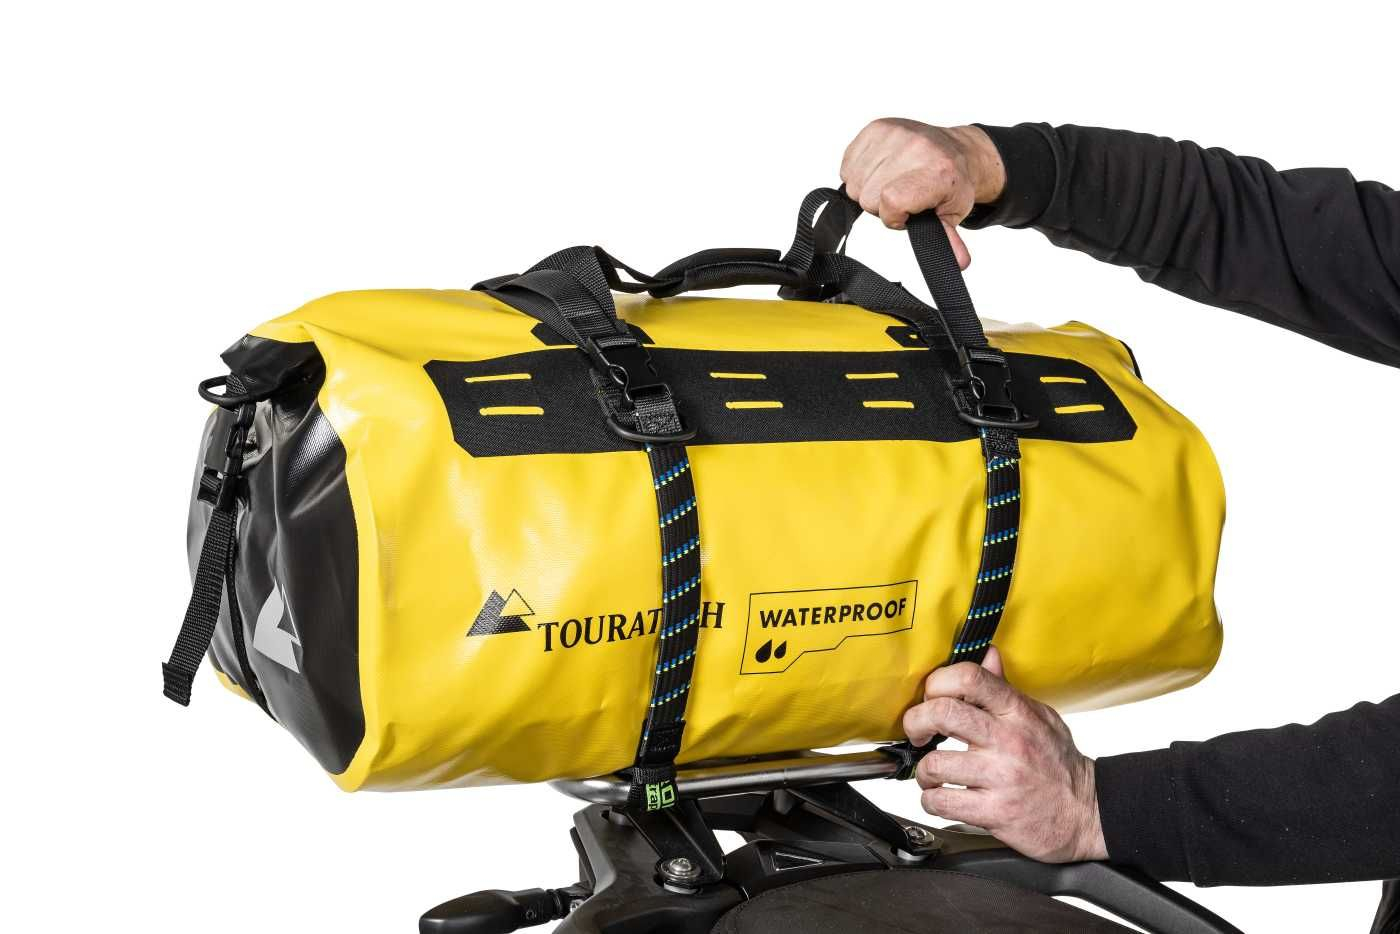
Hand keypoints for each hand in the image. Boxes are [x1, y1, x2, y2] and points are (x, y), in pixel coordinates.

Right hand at [840, 118, 1005, 268]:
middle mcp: (915, 147)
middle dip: (880, 204)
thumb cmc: (951, 183)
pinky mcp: (876, 126)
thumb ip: (948, 239)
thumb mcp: (953, 213)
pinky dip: (859, 172)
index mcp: (936, 171)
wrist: (955, 150)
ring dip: (868, 188)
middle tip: (903, 196)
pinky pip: (848, 164)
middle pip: (867, 195)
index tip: (908, 213)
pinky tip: (880, 170)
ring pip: (853, 182)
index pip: (891, 201)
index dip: (893, 216)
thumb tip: (958, 263)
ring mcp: (893, 133)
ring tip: (892, 182)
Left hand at [903, 646, 1107, 862]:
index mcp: (1017, 713)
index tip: (930, 696)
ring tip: (933, 774)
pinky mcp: (995, 812)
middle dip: (916, 721)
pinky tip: (941, 797)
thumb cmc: (1059, 764)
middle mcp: (1009, 741)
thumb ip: (1006, 689)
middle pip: (942, 713)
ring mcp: (1001, 777)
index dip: (937, 682)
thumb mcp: (1040, 717)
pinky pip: (942, 802)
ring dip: (924, 771)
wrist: (1089, 812)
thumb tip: (987, 654)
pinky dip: (932, 801)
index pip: (969, 677)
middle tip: (917, 732)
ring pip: (935, 764)